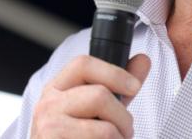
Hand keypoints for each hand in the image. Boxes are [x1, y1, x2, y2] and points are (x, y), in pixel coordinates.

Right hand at [31, 53, 150, 138]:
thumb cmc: (77, 137)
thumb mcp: (97, 109)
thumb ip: (118, 86)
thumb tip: (143, 59)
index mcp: (57, 88)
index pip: (83, 64)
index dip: (114, 73)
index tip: (134, 86)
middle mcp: (47, 105)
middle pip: (100, 96)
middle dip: (123, 118)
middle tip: (125, 131)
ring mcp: (48, 129)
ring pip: (105, 129)